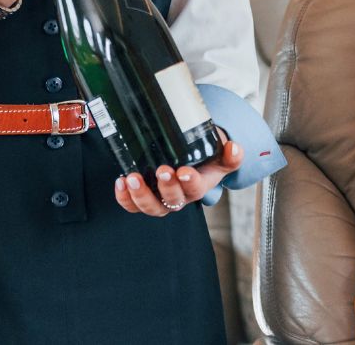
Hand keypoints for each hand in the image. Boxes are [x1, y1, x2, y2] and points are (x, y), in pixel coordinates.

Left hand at [114, 138, 244, 216]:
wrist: (193, 166)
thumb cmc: (207, 162)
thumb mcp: (222, 157)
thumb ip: (231, 154)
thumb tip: (234, 148)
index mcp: (199, 188)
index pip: (196, 189)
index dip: (190, 182)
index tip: (183, 171)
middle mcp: (179, 198)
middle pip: (172, 201)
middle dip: (166, 187)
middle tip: (161, 170)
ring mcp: (160, 200)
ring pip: (150, 207)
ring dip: (140, 195)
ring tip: (132, 178)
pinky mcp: (144, 198)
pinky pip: (132, 205)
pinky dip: (124, 197)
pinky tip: (120, 182)